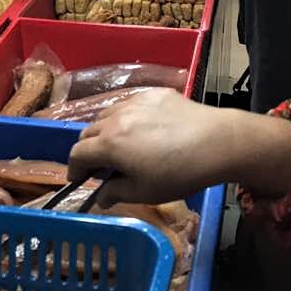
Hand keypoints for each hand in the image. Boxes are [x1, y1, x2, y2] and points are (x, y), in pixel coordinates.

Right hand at [67, 91, 290, 205]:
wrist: (217, 142)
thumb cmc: (179, 173)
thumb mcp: (145, 191)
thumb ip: (116, 192)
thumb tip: (100, 197)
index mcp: (109, 144)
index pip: (77, 153)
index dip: (74, 168)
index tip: (79, 179)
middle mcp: (115, 118)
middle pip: (88, 132)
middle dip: (88, 150)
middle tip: (98, 166)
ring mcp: (135, 102)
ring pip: (107, 115)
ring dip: (105, 132)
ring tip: (119, 146)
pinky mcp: (154, 93)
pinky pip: (130, 104)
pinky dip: (126, 118)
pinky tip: (142, 130)